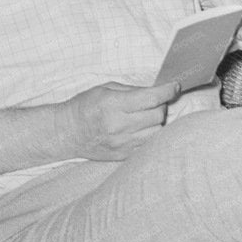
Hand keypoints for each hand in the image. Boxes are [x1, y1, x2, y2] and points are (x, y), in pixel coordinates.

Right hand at [63, 80, 179, 160]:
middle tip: (153, 102)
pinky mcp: (123, 155)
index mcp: (113, 105)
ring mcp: (122, 143)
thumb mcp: (106, 89)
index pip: (151, 98)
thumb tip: (158, 91)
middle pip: (158, 115)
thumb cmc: (85, 106)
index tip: (175, 86)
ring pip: (157, 132)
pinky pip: (148, 145)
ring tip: (147, 117)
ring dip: (157, 122)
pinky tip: (143, 129)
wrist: (65, 132)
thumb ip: (133, 90)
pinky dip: (151, 135)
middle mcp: (119, 125)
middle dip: (161, 105)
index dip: (168, 91)